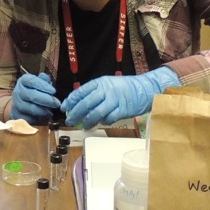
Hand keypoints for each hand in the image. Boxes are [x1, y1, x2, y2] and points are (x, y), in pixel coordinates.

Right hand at [10, 72, 60, 122]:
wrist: (20, 104)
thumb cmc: (33, 91)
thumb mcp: (39, 83)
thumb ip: (43, 80)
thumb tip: (45, 77)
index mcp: (23, 81)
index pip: (32, 81)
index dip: (43, 86)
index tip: (54, 91)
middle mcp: (18, 91)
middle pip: (32, 96)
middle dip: (47, 100)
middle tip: (57, 103)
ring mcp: (16, 104)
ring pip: (31, 108)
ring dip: (43, 111)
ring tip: (51, 112)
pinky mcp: (18, 116)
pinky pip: (29, 118)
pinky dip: (38, 118)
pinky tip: (45, 117)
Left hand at [61, 66, 180, 127]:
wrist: (145, 88)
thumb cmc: (124, 88)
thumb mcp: (107, 84)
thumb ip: (94, 93)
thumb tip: (78, 105)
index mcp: (100, 82)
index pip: (80, 91)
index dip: (70, 100)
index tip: (64, 108)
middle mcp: (106, 90)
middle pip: (85, 104)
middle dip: (75, 114)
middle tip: (69, 121)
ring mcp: (114, 100)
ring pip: (96, 113)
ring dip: (88, 121)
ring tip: (83, 126)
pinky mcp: (122, 110)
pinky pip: (109, 119)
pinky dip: (103, 122)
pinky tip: (101, 123)